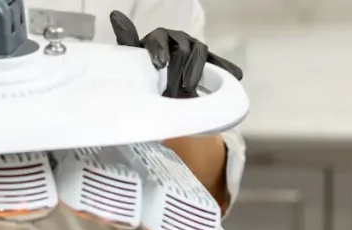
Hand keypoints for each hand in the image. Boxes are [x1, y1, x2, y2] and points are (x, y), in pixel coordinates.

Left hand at [109, 11, 243, 98]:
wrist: (158, 79)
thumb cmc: (143, 66)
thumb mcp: (132, 56)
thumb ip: (127, 39)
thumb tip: (115, 15)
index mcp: (158, 37)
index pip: (158, 39)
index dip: (158, 50)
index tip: (159, 64)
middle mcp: (177, 38)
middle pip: (181, 49)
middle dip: (175, 71)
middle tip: (169, 92)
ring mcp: (194, 47)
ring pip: (200, 53)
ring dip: (195, 73)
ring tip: (189, 92)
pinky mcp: (208, 59)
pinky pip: (218, 62)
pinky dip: (226, 69)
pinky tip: (236, 77)